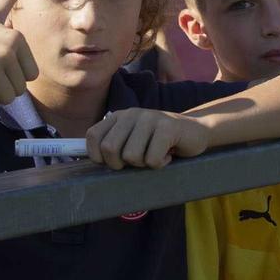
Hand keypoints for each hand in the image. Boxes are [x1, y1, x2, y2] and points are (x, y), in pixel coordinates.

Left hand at [85, 108, 209, 169]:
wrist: (196, 131)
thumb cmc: (159, 143)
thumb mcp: (132, 141)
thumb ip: (112, 146)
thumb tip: (83, 158)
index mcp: (119, 117)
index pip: (92, 137)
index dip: (98, 157)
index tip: (115, 162)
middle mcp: (132, 114)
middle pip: (109, 149)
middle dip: (121, 165)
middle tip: (138, 161)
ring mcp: (150, 118)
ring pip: (131, 156)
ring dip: (144, 164)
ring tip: (156, 154)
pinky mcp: (167, 127)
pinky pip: (152, 159)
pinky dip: (160, 164)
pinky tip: (168, 154)